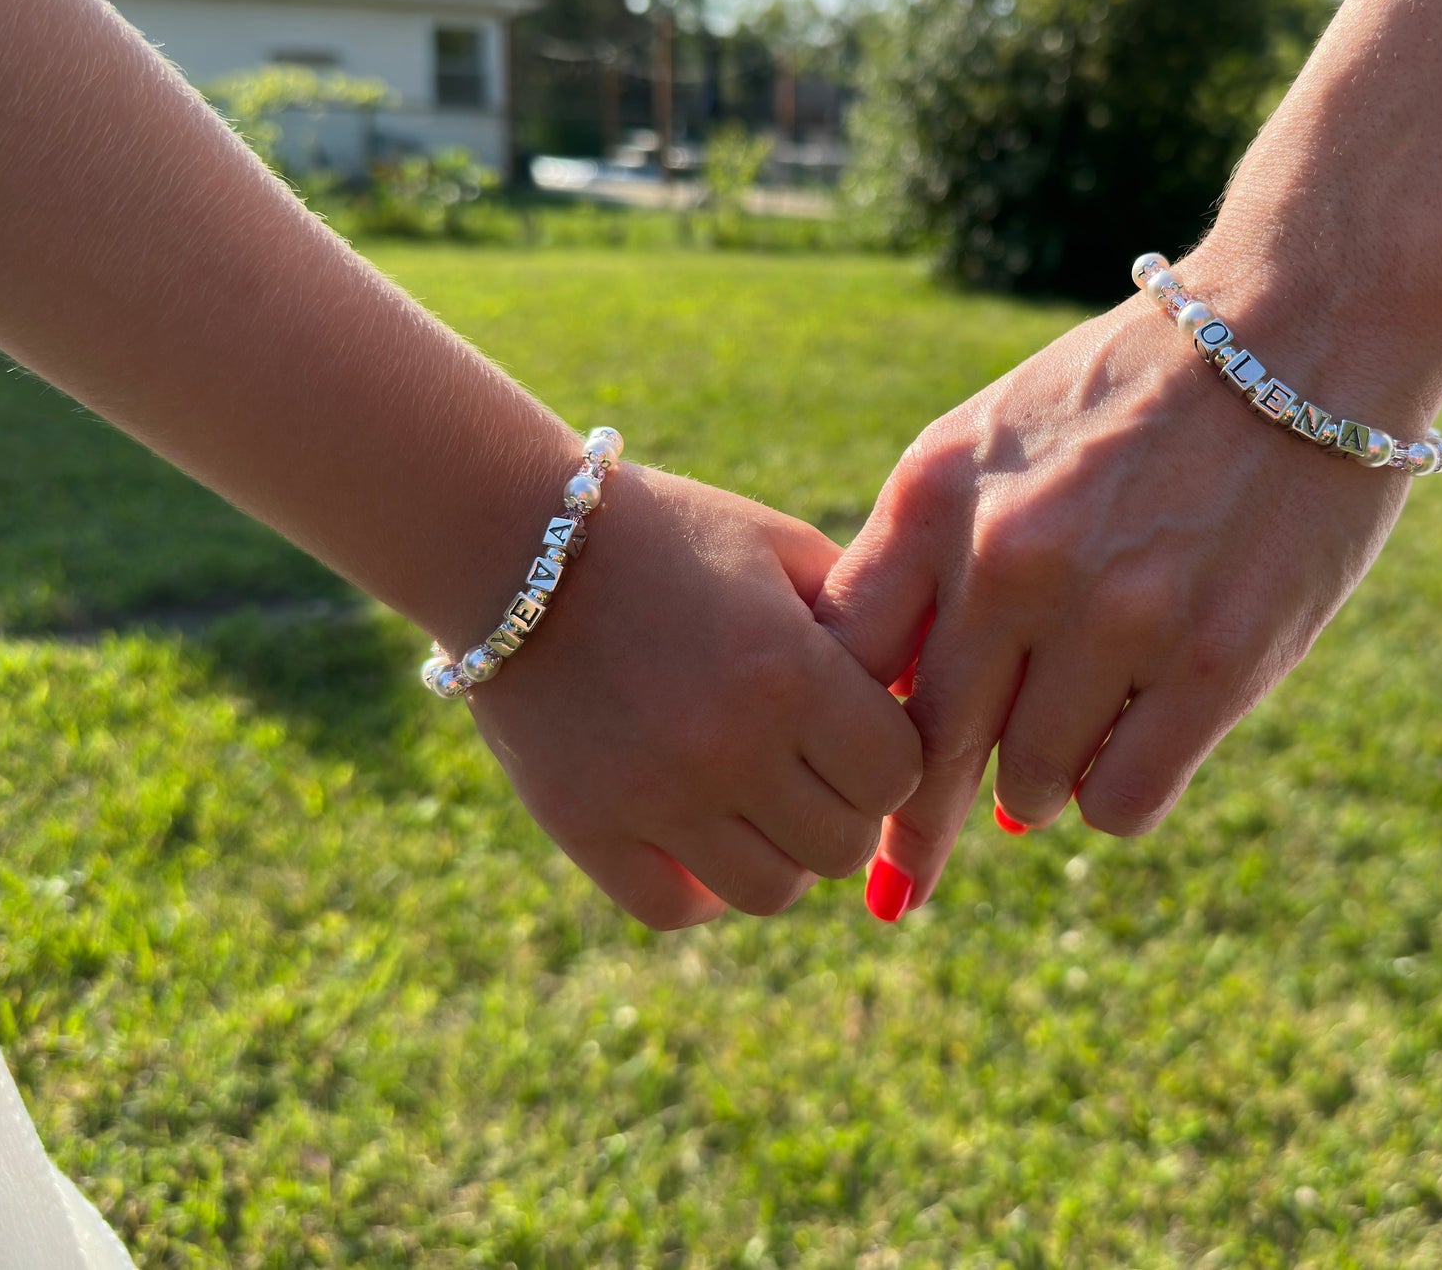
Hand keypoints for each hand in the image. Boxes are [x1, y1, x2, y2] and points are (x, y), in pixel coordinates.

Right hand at [468, 466, 922, 927]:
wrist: (512, 540)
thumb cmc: (666, 533)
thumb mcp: (777, 546)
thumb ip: (863, 612)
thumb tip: (929, 685)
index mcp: (789, 672)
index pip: (897, 774)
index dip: (891, 757)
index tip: (862, 732)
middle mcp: (729, 746)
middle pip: (844, 843)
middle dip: (844, 809)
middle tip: (814, 770)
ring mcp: (655, 797)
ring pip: (771, 890)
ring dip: (781, 855)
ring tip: (760, 805)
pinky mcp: (586, 827)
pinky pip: (676, 908)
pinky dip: (699, 887)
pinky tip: (699, 837)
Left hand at [816, 252, 1428, 918]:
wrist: (1303, 330)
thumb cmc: (1135, 394)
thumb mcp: (998, 440)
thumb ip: (931, 558)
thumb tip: (888, 713)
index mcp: (938, 494)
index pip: (850, 663)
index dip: (840, 741)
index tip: (841, 794)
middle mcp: (1010, 559)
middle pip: (928, 748)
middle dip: (919, 821)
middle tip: (906, 881)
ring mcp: (1112, 615)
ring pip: (1032, 786)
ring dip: (1045, 781)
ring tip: (1085, 725)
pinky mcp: (1213, 664)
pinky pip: (1122, 803)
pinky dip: (1120, 794)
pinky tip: (1143, 742)